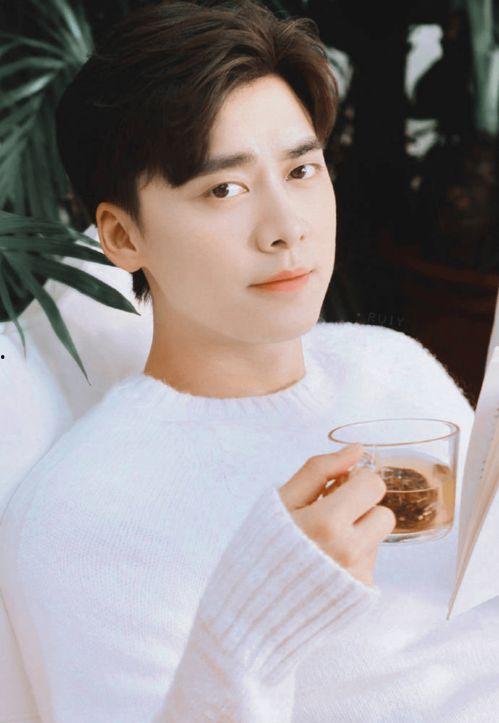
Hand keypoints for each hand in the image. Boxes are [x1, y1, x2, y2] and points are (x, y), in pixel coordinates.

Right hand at [278, 444, 395, 587]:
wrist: (254, 608)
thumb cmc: (264, 548)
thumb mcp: (283, 500)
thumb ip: (319, 469)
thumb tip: (356, 449)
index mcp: (327, 522)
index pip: (372, 485)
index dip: (356, 481)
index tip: (337, 488)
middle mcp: (348, 551)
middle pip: (384, 514)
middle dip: (363, 509)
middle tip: (334, 515)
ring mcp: (358, 576)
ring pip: (377, 538)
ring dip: (358, 534)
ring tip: (325, 544)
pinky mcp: (362, 595)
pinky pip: (370, 562)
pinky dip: (353, 558)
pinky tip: (328, 564)